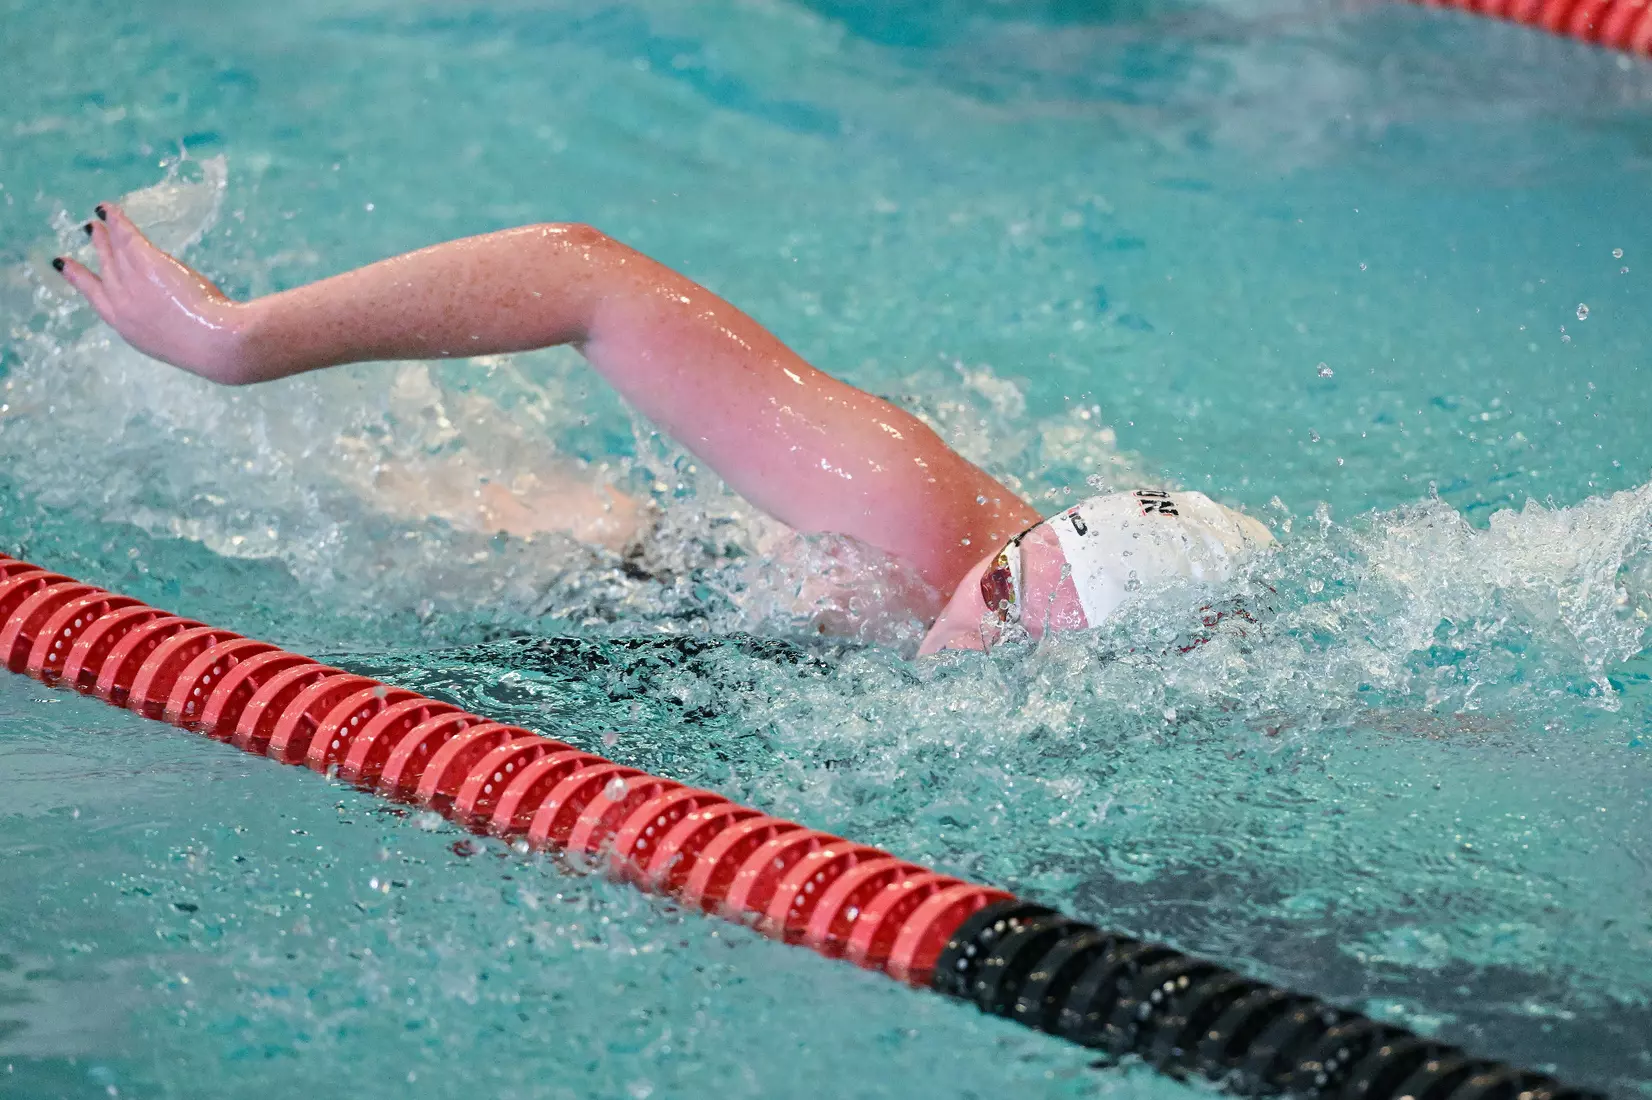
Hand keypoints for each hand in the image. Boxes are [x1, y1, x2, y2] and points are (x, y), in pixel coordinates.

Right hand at [55, 203, 251, 382]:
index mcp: (126, 327)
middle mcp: (121, 302)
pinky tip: (110, 210)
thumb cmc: (207, 346)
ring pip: (114, 251)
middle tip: (92, 232)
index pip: (97, 299)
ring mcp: (132, 282)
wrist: (215, 342)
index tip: (66, 266)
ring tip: (100, 220)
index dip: (81, 280)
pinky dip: (117, 220)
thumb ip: (160, 321)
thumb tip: (166, 308)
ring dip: (106, 233)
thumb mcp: (171, 340)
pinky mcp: (146, 263)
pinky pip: (127, 236)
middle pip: (105, 269)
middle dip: (98, 249)